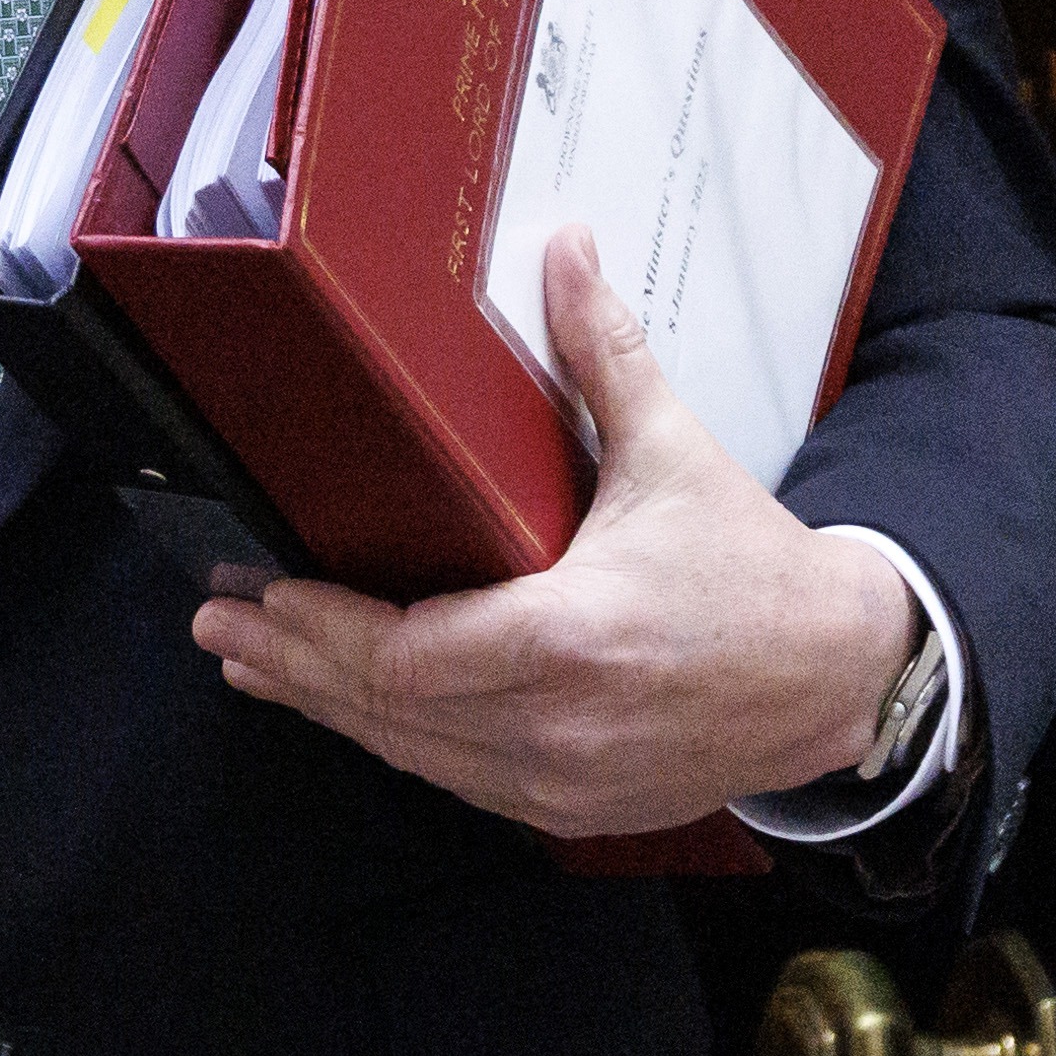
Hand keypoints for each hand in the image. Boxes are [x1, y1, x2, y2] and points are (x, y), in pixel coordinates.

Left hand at [189, 228, 919, 834]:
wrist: (836, 674)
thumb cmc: (753, 570)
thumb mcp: (674, 454)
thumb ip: (603, 355)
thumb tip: (566, 248)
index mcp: (572, 640)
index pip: (407, 655)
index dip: (323, 631)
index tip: (260, 593)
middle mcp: (556, 728)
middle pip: (388, 709)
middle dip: (293, 665)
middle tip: (219, 626)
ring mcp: (561, 781)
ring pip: (412, 753)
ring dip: (328, 710)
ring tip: (255, 666)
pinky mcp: (572, 807)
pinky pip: (456, 780)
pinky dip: (395, 742)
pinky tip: (350, 713)